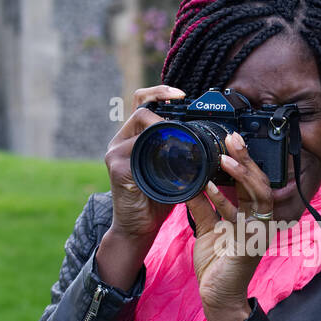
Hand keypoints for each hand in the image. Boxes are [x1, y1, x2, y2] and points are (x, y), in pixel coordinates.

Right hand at [104, 85, 184, 244]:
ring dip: (164, 123)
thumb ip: (179, 153)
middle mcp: (121, 140)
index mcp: (133, 138)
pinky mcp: (116, 167)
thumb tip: (204, 140)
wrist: (138, 228)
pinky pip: (137, 147)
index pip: (143, 102)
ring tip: (182, 133)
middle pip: (140, 106)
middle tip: (183, 107)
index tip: (182, 94)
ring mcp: (116, 152)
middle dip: (163, 101)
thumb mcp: (172, 170)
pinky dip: (157, 146)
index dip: (161, 92)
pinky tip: (172, 151)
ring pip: (140, 122)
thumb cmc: (155, 200)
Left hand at [185, 131, 275, 320]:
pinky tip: (209, 188)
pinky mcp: (249, 243)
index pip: (252, 181)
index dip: (244, 160)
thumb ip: (203, 206)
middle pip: (260, 181)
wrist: (218, 296)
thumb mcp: (207, 228)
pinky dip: (224, 201)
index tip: (230, 141)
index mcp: (251, 214)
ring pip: (259, 194)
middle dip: (247, 158)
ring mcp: (257, 231)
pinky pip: (239, 217)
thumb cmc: (217, 265)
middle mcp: (259, 220)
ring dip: (242, 174)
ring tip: (225, 157)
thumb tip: (192, 184)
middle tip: (232, 138)